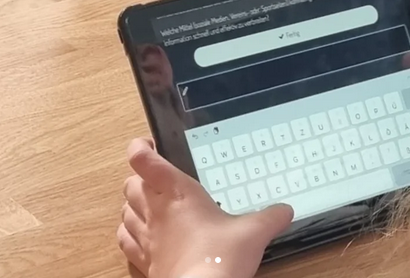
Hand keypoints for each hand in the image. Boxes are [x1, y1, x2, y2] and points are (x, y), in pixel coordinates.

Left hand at [118, 138, 293, 277]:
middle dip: (139, 178)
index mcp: (176, 192)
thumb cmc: (220, 258)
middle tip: (156, 180)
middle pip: (129, 184)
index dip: (140, 148)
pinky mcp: (145, 264)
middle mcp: (155, 211)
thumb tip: (285, 211)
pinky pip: (125, 242)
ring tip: (148, 205)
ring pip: (124, 212)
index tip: (150, 145)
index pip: (143, 159)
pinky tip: (142, 237)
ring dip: (132, 206)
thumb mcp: (252, 233)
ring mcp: (146, 239)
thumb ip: (269, 218)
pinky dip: (129, 235)